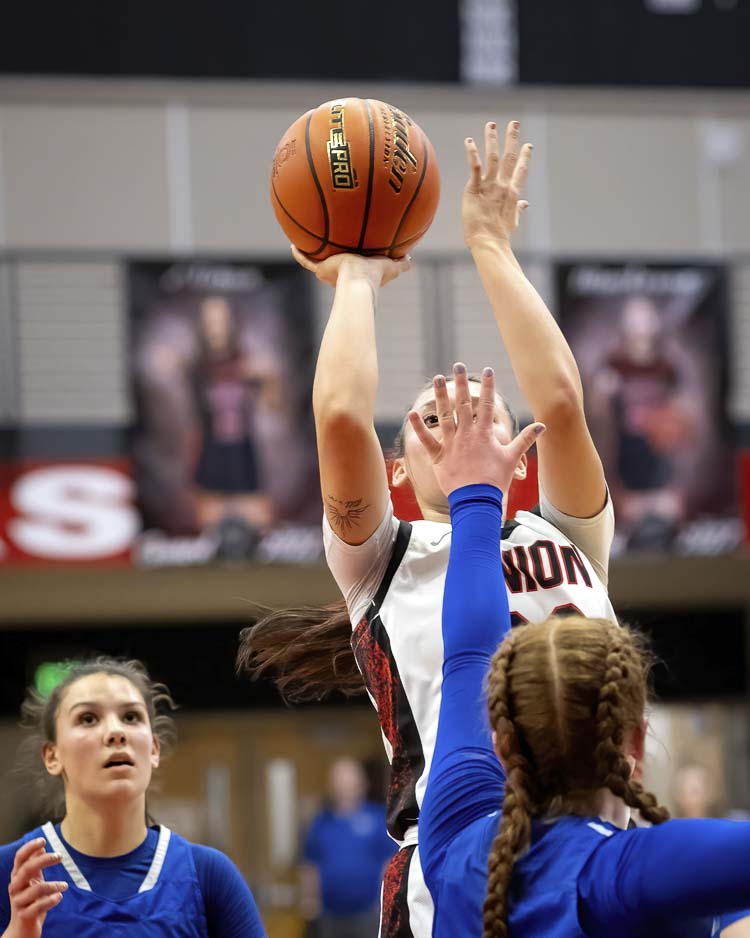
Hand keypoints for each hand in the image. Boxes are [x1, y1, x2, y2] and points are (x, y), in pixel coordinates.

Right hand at [4, 839, 65, 937]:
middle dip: (44, 860)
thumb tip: (41, 847)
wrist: (22, 929)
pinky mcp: (24, 916)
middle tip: (60, 856)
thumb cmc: (29, 902)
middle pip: (26, 869)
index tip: (43, 840)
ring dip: (54, 885)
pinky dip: (50, 900)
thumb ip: (35, 866)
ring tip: (65, 885)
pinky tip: (59, 896)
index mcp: (17, 877)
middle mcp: (15, 888)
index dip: (29, 848)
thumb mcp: (32, 882)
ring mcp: (18, 903)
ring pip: (36, 889)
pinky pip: (38, 906)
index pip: (19, 858)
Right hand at [291, 246, 410, 289]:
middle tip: (328, 246)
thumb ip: (401, 263)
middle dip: (331, 258)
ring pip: (317, 262)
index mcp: (355, 274)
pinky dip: (299, 254)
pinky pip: (306, 260)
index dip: (352, 262)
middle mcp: (339, 275)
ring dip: (312, 253)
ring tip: (306, 242)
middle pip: (333, 265)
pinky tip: (293, 244)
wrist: (360, 281)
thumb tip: (411, 258)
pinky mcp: (320, 268)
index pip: (352, 268)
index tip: (351, 254)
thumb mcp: (392, 266)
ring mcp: (328, 271)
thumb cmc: (376, 277)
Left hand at [407, 364, 543, 496]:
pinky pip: (427, 440)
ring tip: (438, 378)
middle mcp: (467, 435)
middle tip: (458, 365)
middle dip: (461, 384)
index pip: (486, 405)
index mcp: (484, 434)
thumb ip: (525, 440)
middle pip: (463, 404)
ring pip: (444, 415)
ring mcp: (452, 444)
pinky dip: (418, 427)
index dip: (488, 387)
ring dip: (440, 396)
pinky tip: (411, 413)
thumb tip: (542, 425)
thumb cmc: (496, 480)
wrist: (478, 501)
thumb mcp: (512, 458)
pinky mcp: (438, 457)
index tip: (487, 370)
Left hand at [462, 120, 531, 249]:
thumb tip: (526, 204)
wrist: (489, 242)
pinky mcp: (475, 189)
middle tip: (514, 123)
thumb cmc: (499, 235)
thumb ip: (518, 208)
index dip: (525, 157)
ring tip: (491, 124)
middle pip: (509, 157)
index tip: (528, 145)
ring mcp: (490, 186)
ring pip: (492, 157)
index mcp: (513, 193)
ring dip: (492, 139)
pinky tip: (469, 141)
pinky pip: (475, 167)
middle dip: (512, 139)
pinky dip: (472, 153)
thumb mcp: (512, 220)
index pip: (521, 171)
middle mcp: (503, 186)